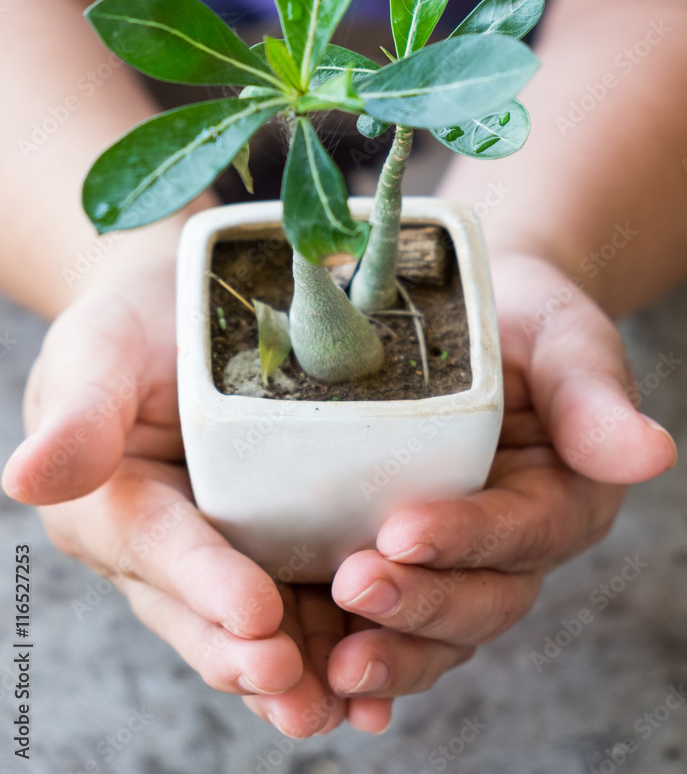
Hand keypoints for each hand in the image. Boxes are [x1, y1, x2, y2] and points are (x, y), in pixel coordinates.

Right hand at [0, 258, 389, 735]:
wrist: (180, 314)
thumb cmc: (134, 328)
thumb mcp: (101, 354)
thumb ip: (78, 417)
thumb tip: (24, 478)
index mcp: (113, 506)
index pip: (157, 547)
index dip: (204, 582)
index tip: (256, 612)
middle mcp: (164, 549)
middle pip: (203, 613)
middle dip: (249, 655)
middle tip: (300, 687)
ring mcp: (220, 554)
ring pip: (252, 627)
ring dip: (298, 670)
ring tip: (349, 703)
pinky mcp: (271, 545)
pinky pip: (297, 603)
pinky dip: (333, 641)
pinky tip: (375, 677)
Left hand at [320, 253, 676, 702]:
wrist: (483, 324)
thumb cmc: (525, 325)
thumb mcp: (565, 343)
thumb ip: (594, 397)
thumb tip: (652, 451)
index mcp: (561, 499)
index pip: (520, 531)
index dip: (467, 538)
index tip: (404, 531)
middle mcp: (512, 546)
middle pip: (478, 600)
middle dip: (418, 604)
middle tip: (353, 586)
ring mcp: (458, 561)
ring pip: (433, 630)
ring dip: (385, 650)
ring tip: (330, 664)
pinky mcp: (404, 559)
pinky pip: (385, 618)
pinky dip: (353, 650)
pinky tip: (318, 675)